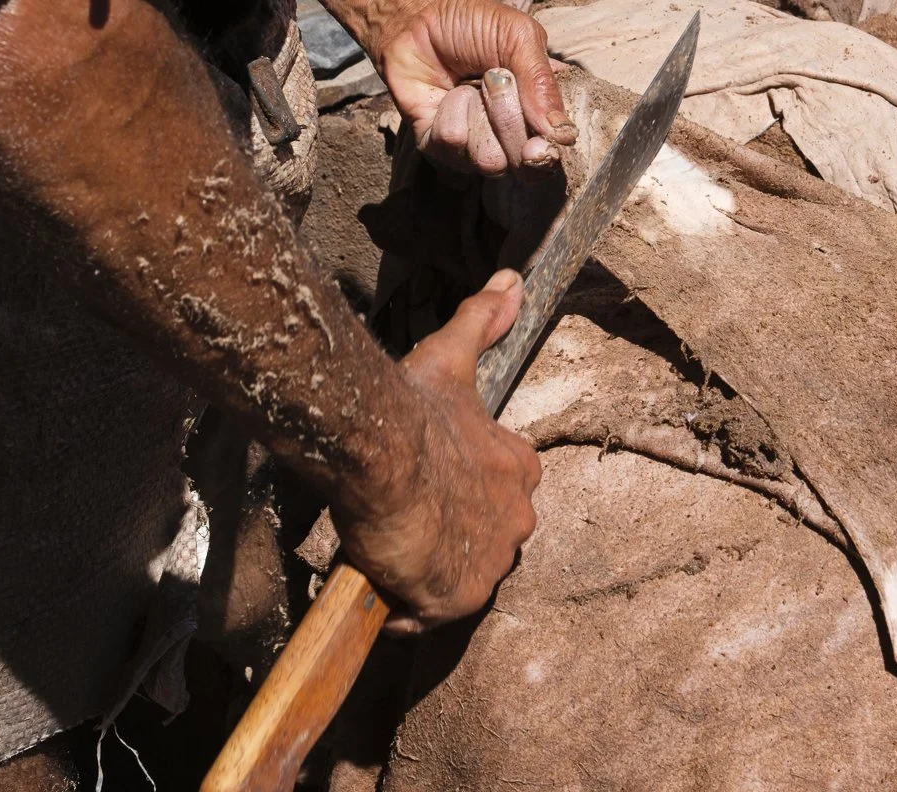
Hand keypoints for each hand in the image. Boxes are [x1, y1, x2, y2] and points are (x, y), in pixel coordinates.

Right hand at [331, 270, 541, 631]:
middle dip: (446, 535)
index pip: (499, 491)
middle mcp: (518, 519)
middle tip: (401, 518)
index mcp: (520, 468)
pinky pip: (427, 614)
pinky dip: (402, 604)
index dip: (459, 492)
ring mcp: (490, 562)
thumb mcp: (452, 357)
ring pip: (456, 576)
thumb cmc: (414, 407)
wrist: (382, 451)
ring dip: (423, 569)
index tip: (426, 486)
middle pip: (480, 538)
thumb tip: (511, 282)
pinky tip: (375, 578)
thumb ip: (483, 321)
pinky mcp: (457, 597)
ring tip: (385, 546)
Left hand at [377, 0, 575, 174]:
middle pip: (525, 163)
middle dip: (510, 123)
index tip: (539, 145)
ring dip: (478, 118)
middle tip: (493, 81)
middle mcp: (511, 132)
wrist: (414, 15)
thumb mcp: (519, 37)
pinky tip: (444, 94)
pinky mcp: (439, 145)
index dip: (549, 152)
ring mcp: (475, 141)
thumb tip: (562, 136)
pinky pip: (452, 148)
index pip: (555, 149)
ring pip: (490, 162)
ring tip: (467, 87)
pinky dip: (449, 115)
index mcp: (540, 107)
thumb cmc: (471, 22)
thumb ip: (542, 84)